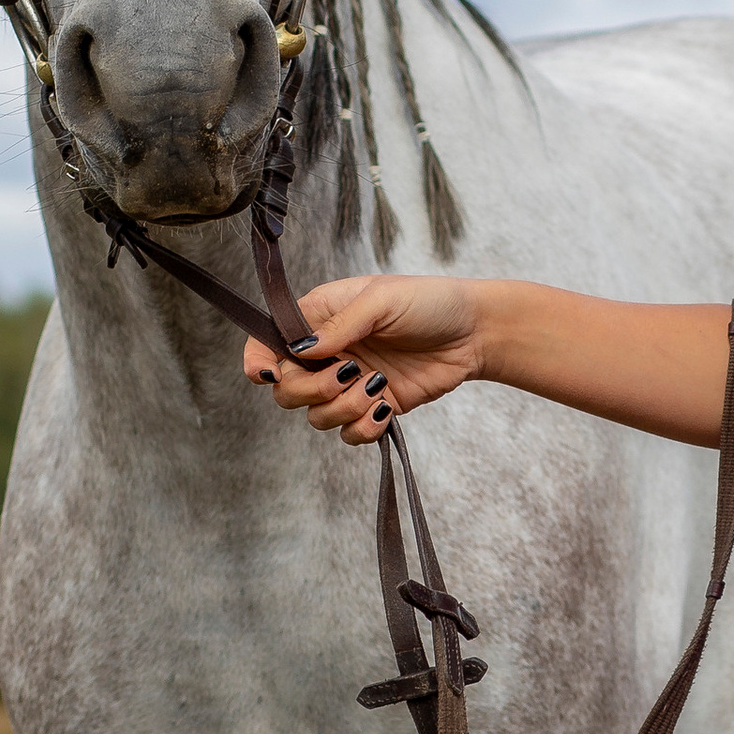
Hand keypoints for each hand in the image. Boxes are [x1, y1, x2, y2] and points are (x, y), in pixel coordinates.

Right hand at [243, 275, 481, 444]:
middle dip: (310, 389)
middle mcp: (328, 353)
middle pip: (286, 388)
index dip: (258, 360)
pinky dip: (362, 428)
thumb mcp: (381, 300)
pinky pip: (349, 433)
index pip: (269, 340)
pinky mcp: (373, 407)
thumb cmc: (430, 302)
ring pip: (316, 416)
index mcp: (320, 317)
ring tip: (376, 387)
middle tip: (347, 374)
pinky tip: (384, 409)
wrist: (475, 333)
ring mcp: (349, 383)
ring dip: (342, 408)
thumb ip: (340, 325)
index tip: (267, 373)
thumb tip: (301, 348)